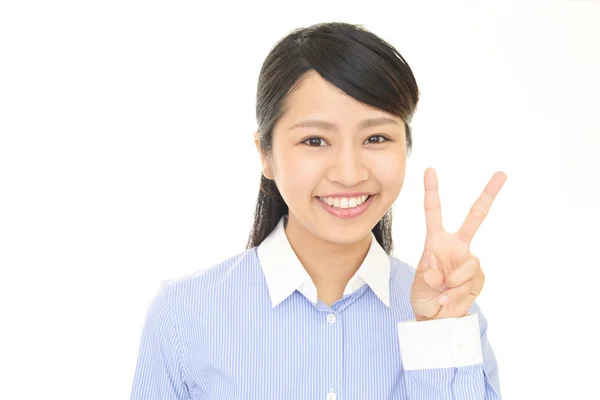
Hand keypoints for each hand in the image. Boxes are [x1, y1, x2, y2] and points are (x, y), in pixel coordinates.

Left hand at [410, 168, 506, 320]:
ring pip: (470, 264)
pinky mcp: (478, 278)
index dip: (432, 191)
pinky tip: (449, 300)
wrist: (437, 321)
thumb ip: (425, 279)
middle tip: (501, 173)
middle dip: (488, 195)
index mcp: (436, 241)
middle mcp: (456, 246)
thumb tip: (436, 272)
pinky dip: (458, 294)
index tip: (430, 169)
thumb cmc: (424, 299)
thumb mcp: (417, 288)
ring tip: (442, 293)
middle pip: (475, 217)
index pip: (434, 212)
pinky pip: (471, 282)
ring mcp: (469, 261)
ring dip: (454, 282)